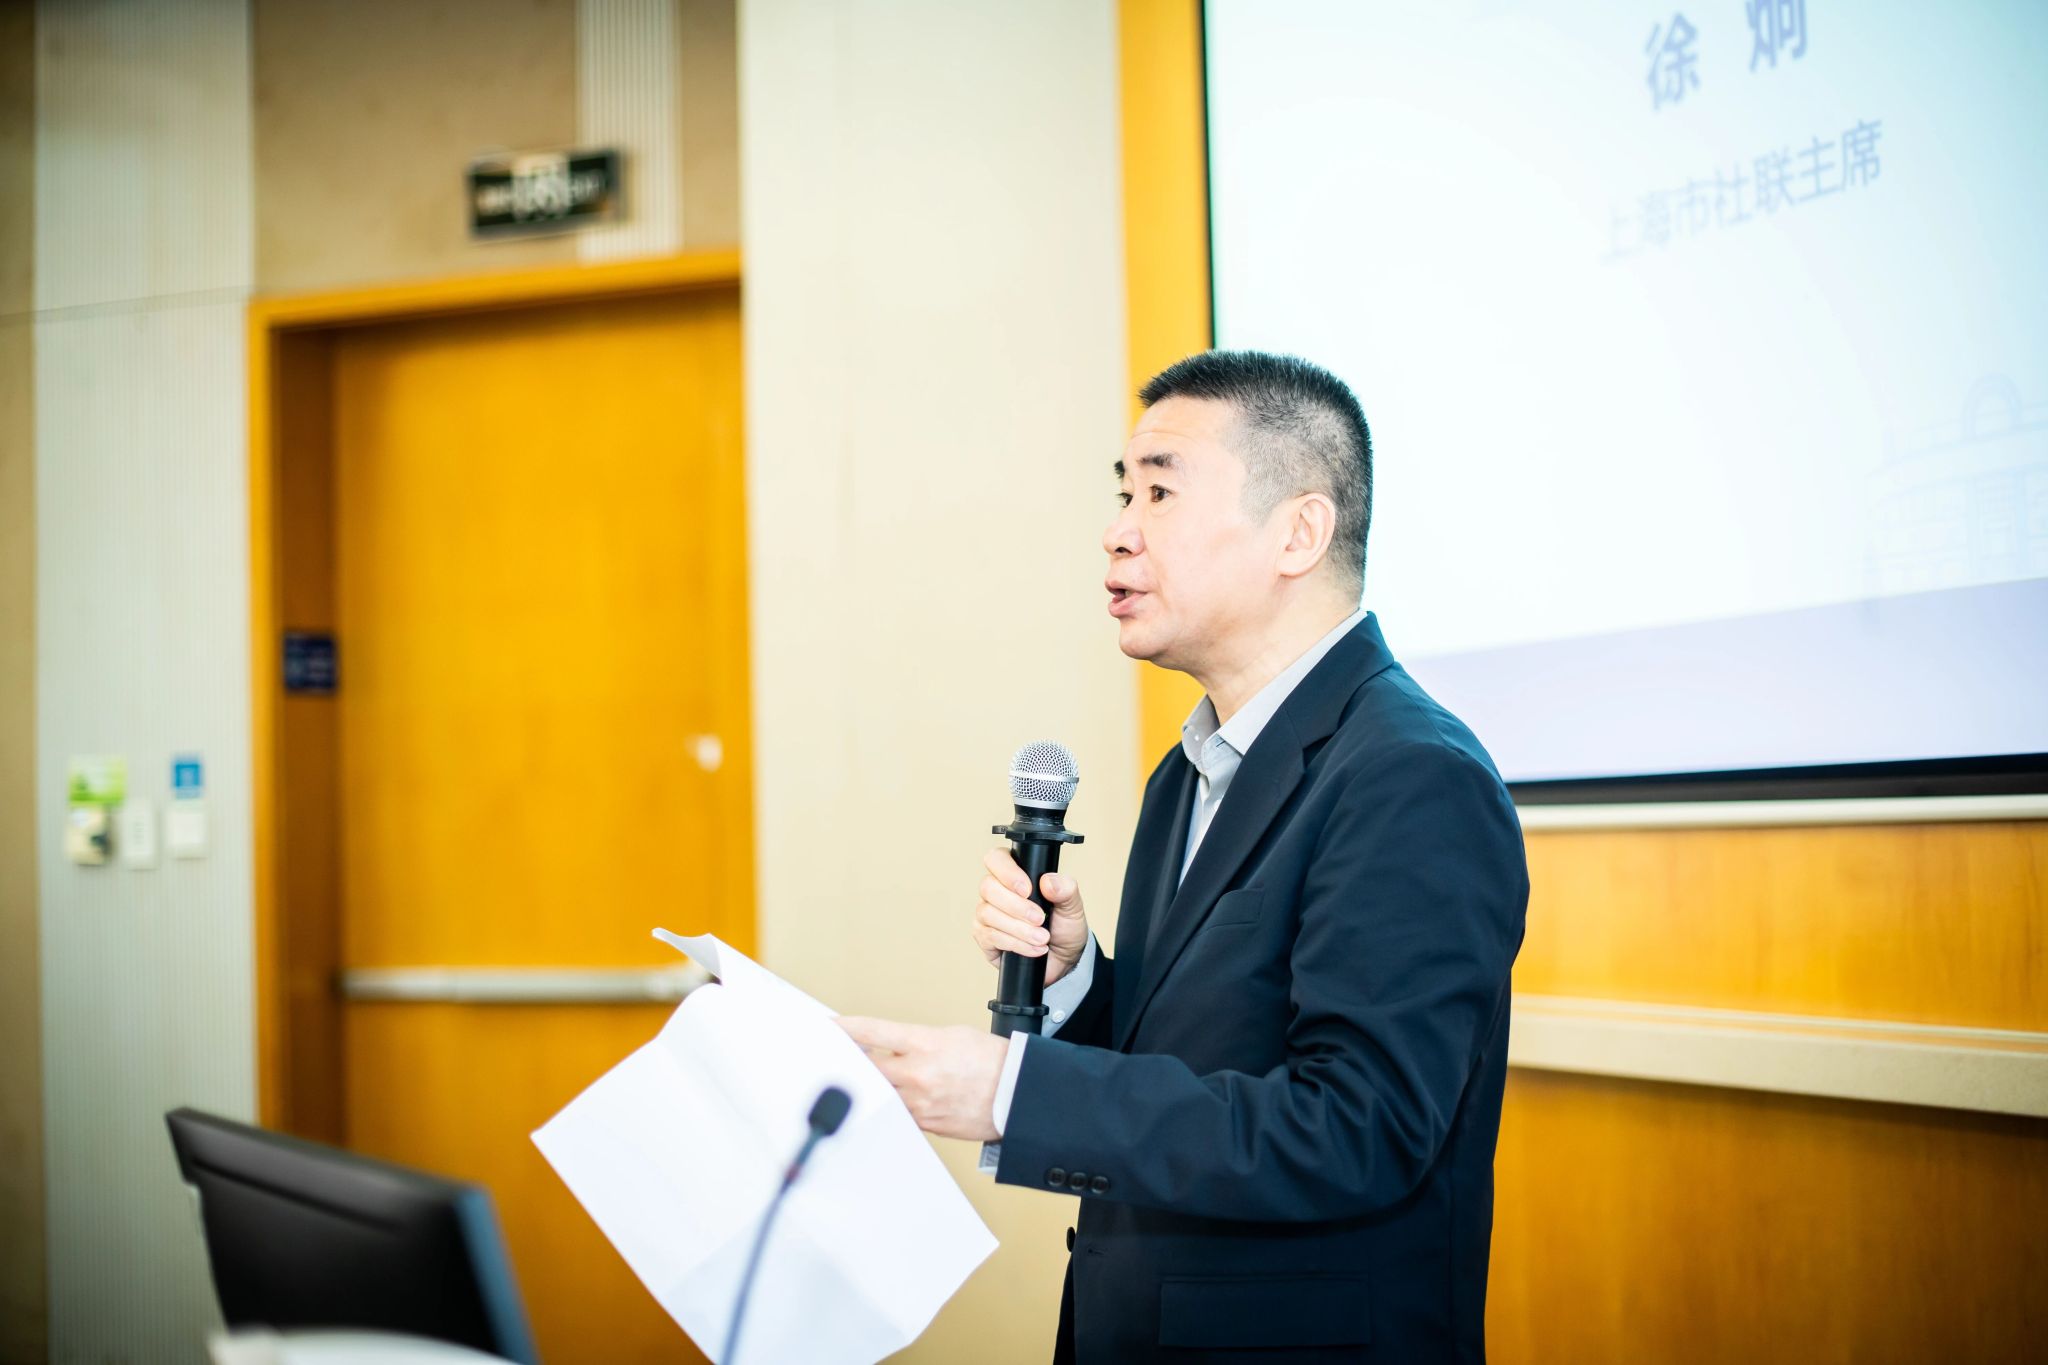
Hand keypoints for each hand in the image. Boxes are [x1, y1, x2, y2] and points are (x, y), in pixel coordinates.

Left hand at [837, 1016, 1007, 1141]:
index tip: (829, 1027)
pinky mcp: (925, 1124)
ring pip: (877, 1094)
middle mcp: (918, 1074)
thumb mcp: (950, 1035)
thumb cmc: (990, 1060)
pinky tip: (889, 1099)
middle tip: (834, 1057)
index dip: (844, 1028)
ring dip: (867, 1086)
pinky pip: (897, 1113)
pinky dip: (890, 1105)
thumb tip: (886, 1047)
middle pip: (865, 1067)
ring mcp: (919, 1102)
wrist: (1016, 1092)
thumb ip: (913, 1041)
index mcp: (924, 1044)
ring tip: (860, 1079)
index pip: (872, 1031)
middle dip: (848, 1061)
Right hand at [973, 847, 1088, 986]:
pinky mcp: (985, 938)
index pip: (996, 858)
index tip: (1028, 889)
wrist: (1063, 959)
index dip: (1007, 871)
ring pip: (988, 914)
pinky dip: (1016, 943)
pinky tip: (1034, 948)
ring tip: (1042, 937)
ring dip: (1019, 928)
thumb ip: (1066, 889)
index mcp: (1015, 874)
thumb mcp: (1073, 906)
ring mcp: (987, 914)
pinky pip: (990, 936)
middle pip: (988, 887)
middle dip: (1017, 906)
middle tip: (1040, 919)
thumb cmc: (1064, 926)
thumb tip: (1048, 881)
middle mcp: (996, 892)